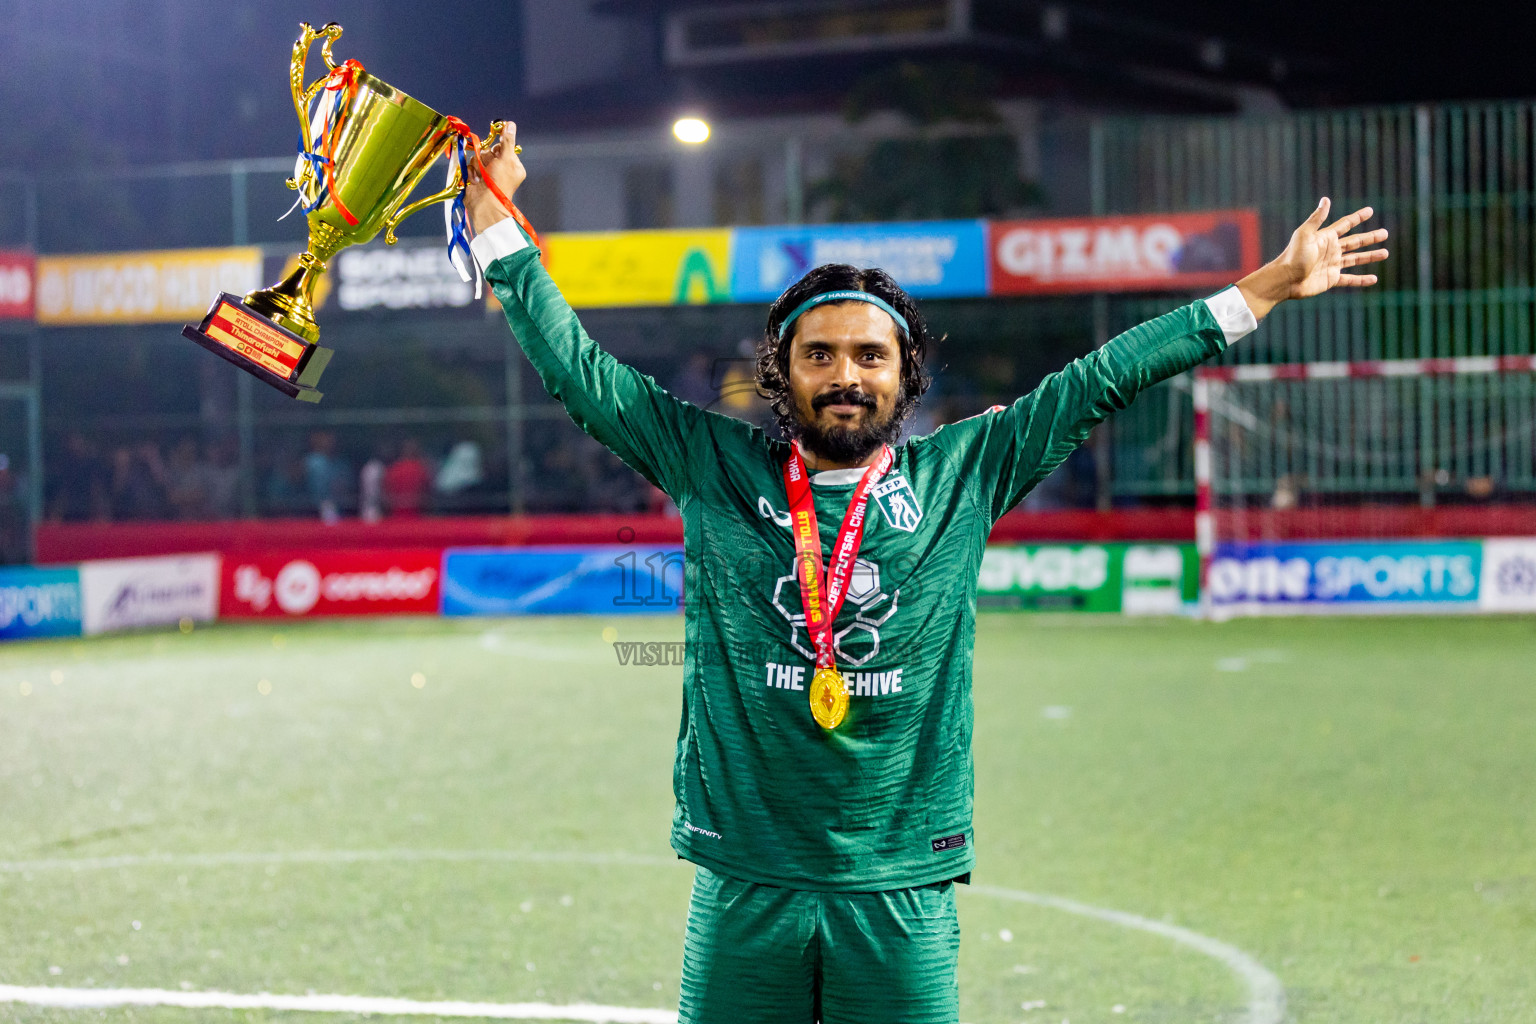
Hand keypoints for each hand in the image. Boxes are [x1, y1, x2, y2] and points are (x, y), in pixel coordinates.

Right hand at [464, 120, 525, 234]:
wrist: (484, 204)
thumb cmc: (499, 183)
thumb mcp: (506, 159)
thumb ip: (507, 141)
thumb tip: (510, 124)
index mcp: (513, 166)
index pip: (503, 147)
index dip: (498, 149)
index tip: (497, 154)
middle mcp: (501, 169)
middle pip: (489, 150)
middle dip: (487, 158)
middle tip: (490, 169)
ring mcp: (488, 174)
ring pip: (478, 157)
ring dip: (478, 166)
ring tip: (482, 177)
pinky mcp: (476, 177)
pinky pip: (471, 165)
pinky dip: (472, 172)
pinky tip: (476, 181)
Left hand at [1237, 198, 1388, 319]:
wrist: (1285, 279)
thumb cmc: (1293, 256)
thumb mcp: (1305, 234)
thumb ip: (1317, 218)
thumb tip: (1326, 199)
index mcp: (1326, 238)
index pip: (1345, 225)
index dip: (1357, 218)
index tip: (1370, 210)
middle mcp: (1331, 250)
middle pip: (1355, 242)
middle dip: (1370, 238)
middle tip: (1385, 233)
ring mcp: (1332, 265)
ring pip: (1356, 259)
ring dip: (1370, 256)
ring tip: (1385, 253)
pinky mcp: (1331, 279)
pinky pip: (1350, 279)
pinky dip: (1361, 280)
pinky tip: (1373, 279)